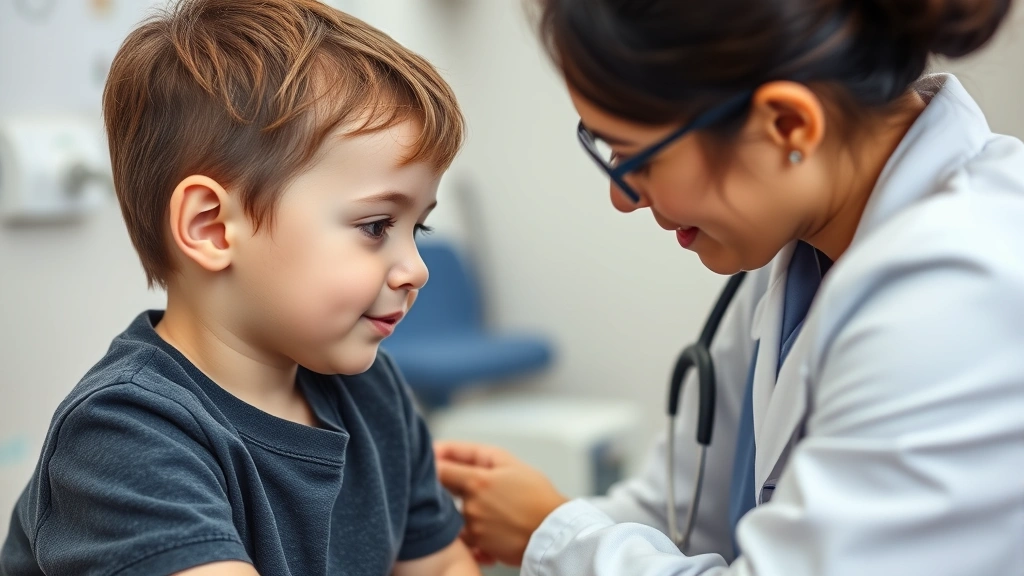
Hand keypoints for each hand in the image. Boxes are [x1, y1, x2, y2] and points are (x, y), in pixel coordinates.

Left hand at [434, 441, 568, 566]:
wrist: (555, 532)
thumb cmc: (538, 496)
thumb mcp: (511, 464)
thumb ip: (478, 456)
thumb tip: (448, 455)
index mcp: (477, 481)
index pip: (439, 469)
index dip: (434, 462)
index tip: (434, 459)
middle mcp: (471, 505)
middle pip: (444, 493)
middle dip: (449, 487)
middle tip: (467, 484)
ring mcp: (473, 527)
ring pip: (456, 515)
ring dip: (464, 511)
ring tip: (493, 509)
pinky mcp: (479, 546)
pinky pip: (466, 538)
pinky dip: (473, 534)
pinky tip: (491, 528)